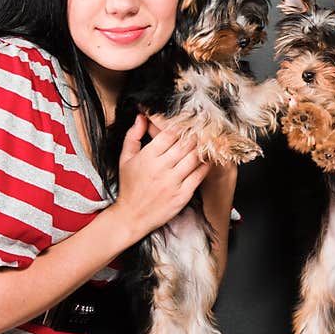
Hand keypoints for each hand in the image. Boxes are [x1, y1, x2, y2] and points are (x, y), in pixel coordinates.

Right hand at [113, 114, 209, 239]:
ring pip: (194, 158)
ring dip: (203, 147)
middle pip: (185, 144)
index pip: (170, 134)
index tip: (188, 121)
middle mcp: (161, 168)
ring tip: (209, 140)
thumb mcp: (125, 159)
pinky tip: (209, 159)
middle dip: (195, 134)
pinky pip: (199, 176)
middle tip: (204, 127)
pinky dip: (206, 165)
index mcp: (147, 157)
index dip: (181, 125)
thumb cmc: (130, 187)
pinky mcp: (182, 195)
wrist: (132, 216)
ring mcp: (173, 182)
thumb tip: (141, 117)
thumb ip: (132, 136)